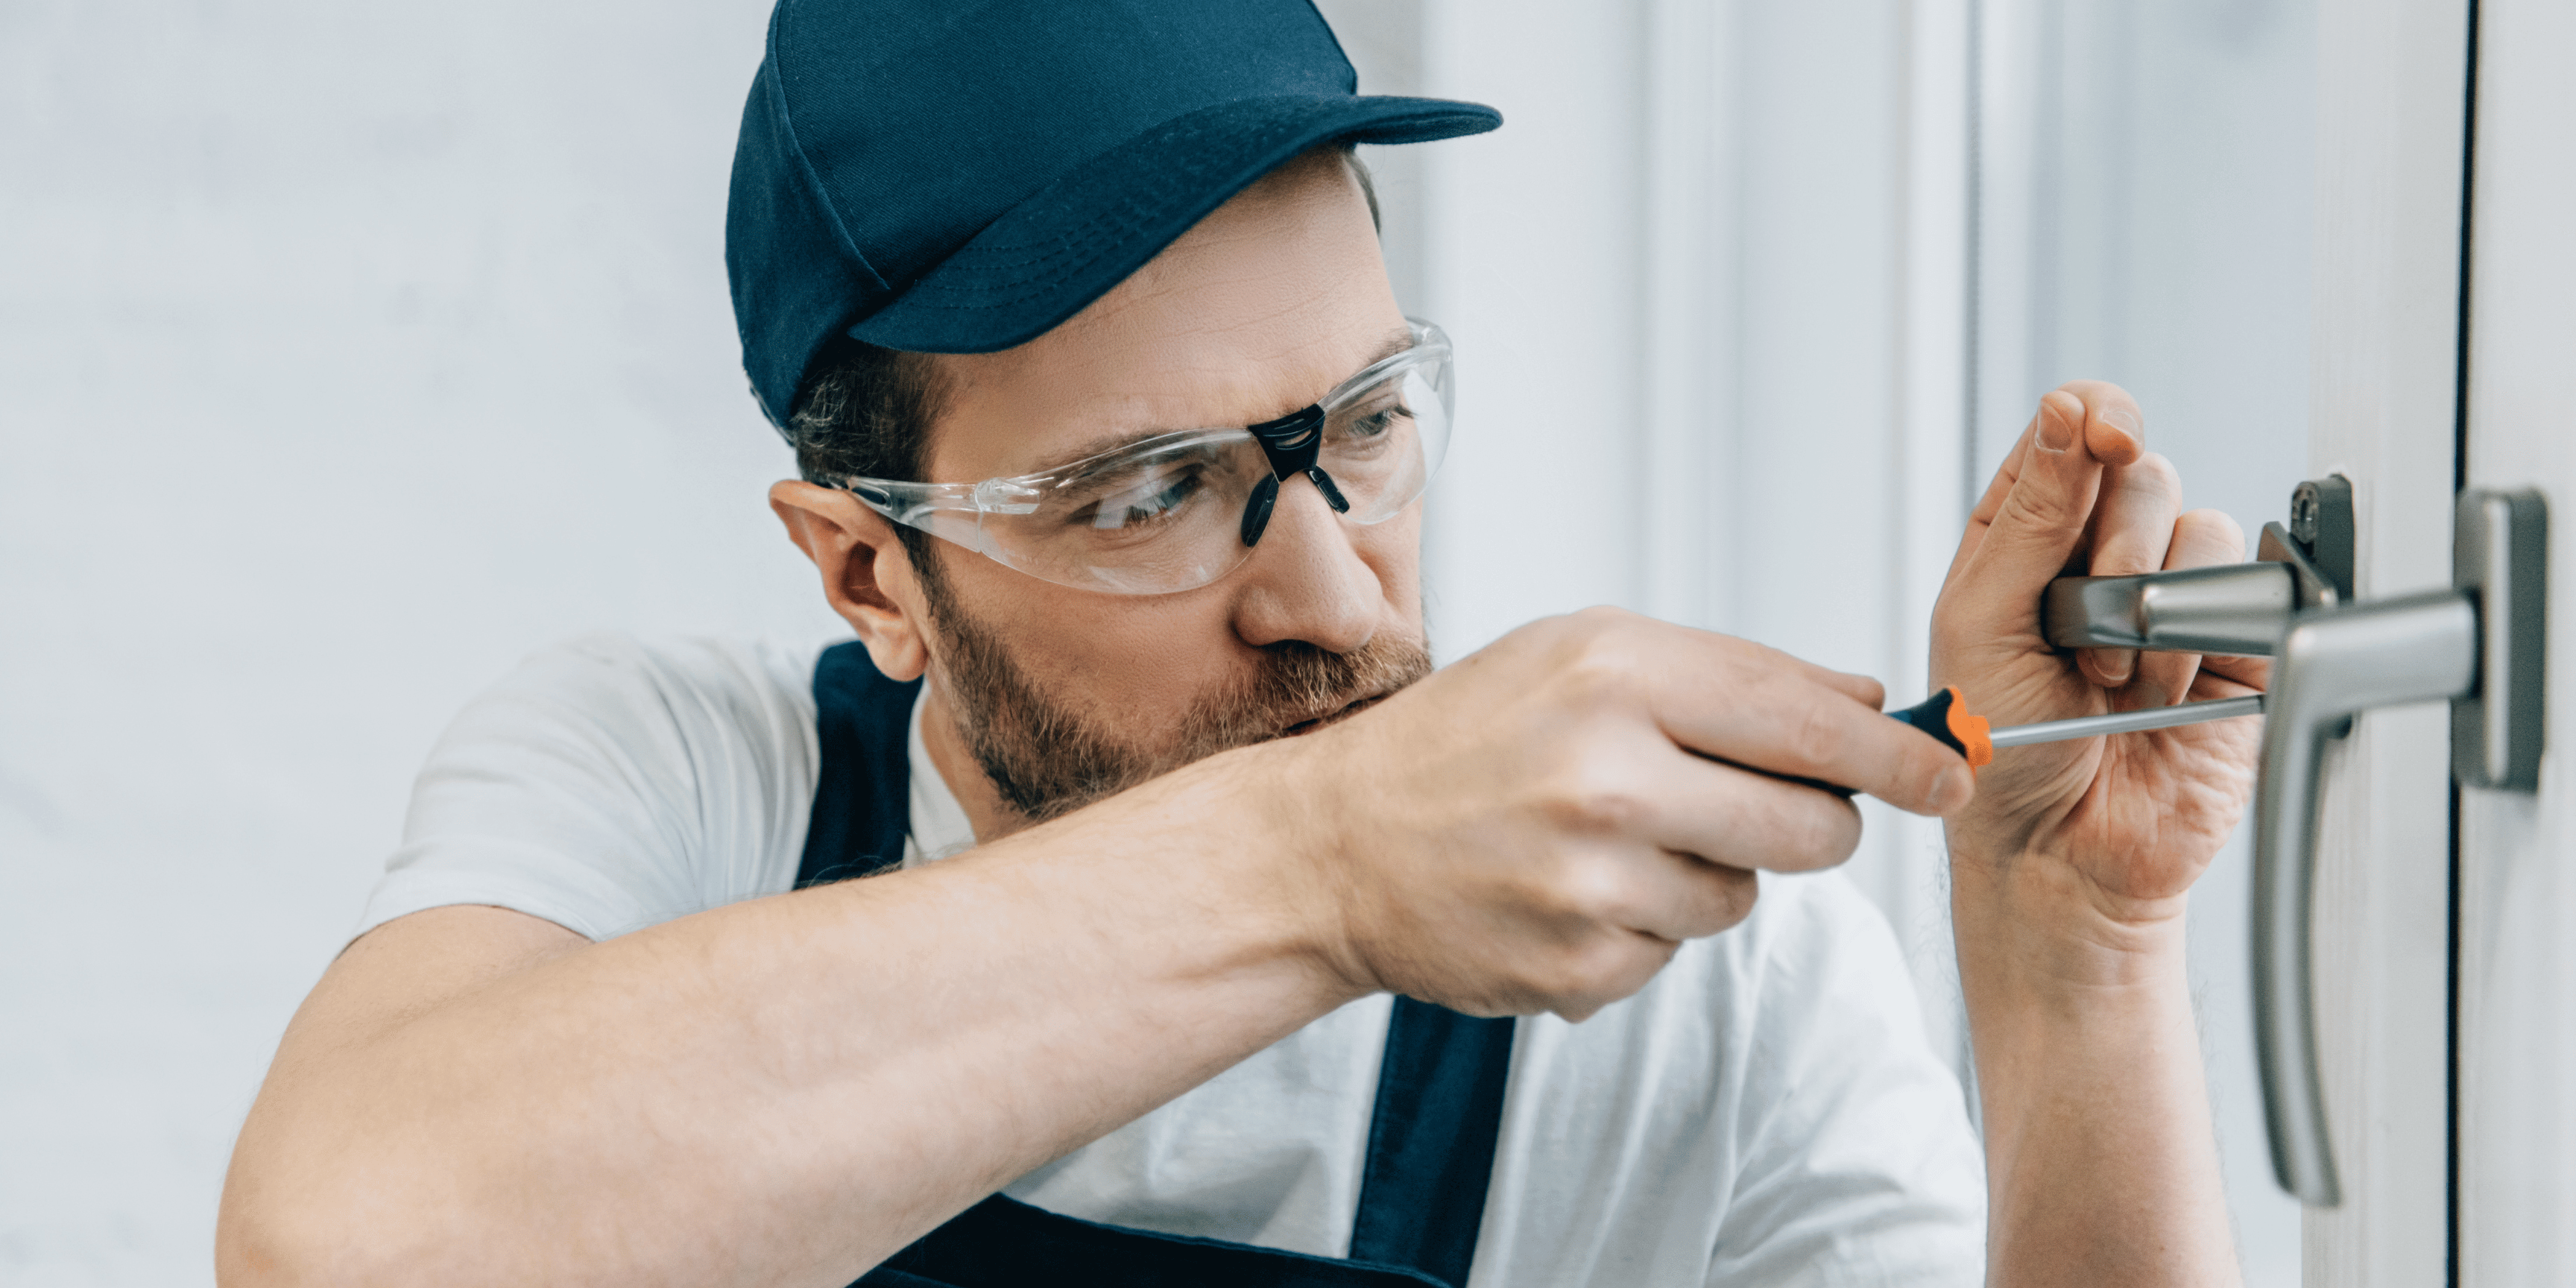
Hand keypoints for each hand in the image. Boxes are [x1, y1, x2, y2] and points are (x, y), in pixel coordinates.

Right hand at [1273, 607, 1972, 1019]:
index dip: (1899, 756)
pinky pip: (1673, 957)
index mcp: (1614, 675)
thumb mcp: (1586, 656)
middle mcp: (1603, 776)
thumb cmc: (1465, 738)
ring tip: (1617, 841)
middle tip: (1771, 811)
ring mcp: (1587, 882)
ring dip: (1709, 877)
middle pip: (1808, 828)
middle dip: (1815, 825)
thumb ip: (1734, 674)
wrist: (1334, 843)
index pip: (1808, 722)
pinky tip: (1571, 893)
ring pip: (1743, 900)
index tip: (1952, 772)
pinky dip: (1643, 931)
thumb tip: (1871, 703)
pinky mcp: (1573, 967)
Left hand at [1933, 382, 2266, 927]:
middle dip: (2116, 541)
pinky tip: (2162, 693)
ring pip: (2199, 526)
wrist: (2057, 854)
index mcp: (2023, 535)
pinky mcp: (2231, 643)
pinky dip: (2201, 638)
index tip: (2099, 434)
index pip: (2069, 431)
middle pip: (2141, 469)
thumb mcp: (1981, 622)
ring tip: (2113, 679)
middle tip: (2081, 626)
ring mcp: (2168, 597)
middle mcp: (2098, 556)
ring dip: (2152, 606)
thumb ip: (2030, 515)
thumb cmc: (1998, 752)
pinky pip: (2247, 591)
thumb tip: (2068, 412)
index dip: (2091, 418)